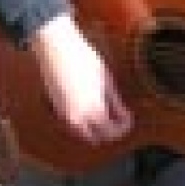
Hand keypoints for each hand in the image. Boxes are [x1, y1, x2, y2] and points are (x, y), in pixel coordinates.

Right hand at [29, 13, 132, 144]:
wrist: (55, 47)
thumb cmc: (82, 58)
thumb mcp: (105, 79)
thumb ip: (115, 101)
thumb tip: (123, 114)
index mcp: (94, 110)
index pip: (113, 132)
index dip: (124, 126)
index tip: (129, 118)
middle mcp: (78, 118)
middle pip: (98, 138)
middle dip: (110, 131)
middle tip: (118, 120)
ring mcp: (64, 115)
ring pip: (83, 135)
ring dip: (95, 130)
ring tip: (104, 115)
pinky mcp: (56, 109)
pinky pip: (72, 126)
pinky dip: (82, 125)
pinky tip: (88, 111)